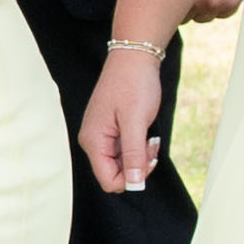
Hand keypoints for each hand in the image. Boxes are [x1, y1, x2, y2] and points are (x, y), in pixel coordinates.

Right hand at [78, 54, 167, 195]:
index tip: (147, 159)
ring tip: (149, 136)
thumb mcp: (136, 122)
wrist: (133, 59)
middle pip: (115, 174)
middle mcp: (93, 141)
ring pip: (122, 164)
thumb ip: (133, 155)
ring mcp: (101, 136)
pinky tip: (145, 132)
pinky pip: (124, 151)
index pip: (108, 180)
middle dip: (138, 165)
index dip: (131, 178)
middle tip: (150, 144)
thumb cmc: (133, 84)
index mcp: (94, 141)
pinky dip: (139, 146)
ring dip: (140, 155)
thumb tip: (134, 184)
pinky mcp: (110, 131)